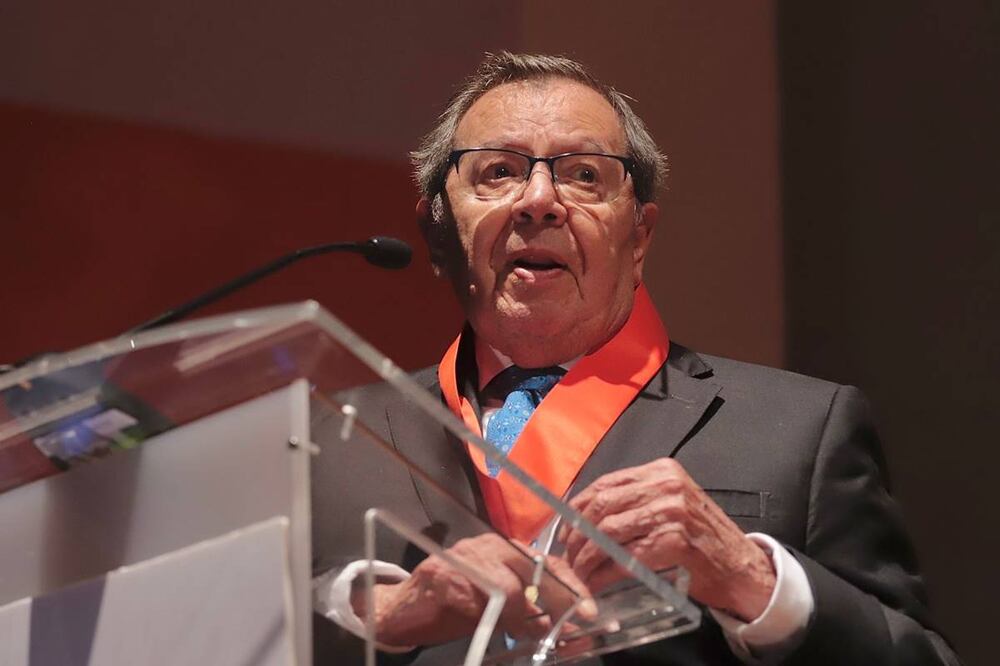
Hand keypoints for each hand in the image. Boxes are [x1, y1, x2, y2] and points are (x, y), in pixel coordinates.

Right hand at [359, 533, 593, 647]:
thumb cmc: (453, 606)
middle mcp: (488, 546)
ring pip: (508, 585)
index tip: (590, 611)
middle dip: (558, 599)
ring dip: (522, 616)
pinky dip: (490, 618)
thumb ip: (531, 612)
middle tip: (571, 625)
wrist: (401, 609)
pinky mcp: (443, 576)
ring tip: (523, 633)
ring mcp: (465, 558)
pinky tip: (493, 627)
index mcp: (504, 550)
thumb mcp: (499, 608)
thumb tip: (570, 628)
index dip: (572, 586)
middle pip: (534, 568)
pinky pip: (477, 599)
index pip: (548, 562)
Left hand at [559, 458, 775, 621]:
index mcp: (662, 471)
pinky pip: (625, 557)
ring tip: (577, 573)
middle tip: (567, 555)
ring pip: (608, 531)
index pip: (606, 483)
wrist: (743, 567)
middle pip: (603, 504)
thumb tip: (588, 514)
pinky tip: (596, 584)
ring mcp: (671, 512)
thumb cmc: (704, 539)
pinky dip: (604, 573)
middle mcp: (666, 485)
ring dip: (586, 556)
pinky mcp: (674, 542)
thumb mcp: (672, 505)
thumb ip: (637, 502)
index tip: (564, 528)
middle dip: (577, 533)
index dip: (578, 507)